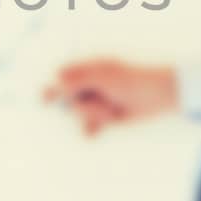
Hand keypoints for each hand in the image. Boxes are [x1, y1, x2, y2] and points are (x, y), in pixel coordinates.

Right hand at [42, 58, 179, 135]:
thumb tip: (56, 78)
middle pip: (68, 99)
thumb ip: (78, 78)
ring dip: (92, 113)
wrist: (156, 96)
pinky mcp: (103, 118)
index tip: (44, 99)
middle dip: (77, 103)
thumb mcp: (102, 76)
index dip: (52, 88)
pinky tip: (97, 130)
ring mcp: (95, 102)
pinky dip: (91, 129)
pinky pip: (88, 128)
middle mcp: (88, 86)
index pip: (62, 78)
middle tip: (87, 101)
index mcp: (87, 71)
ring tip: (110, 109)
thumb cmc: (130, 80)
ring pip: (79, 113)